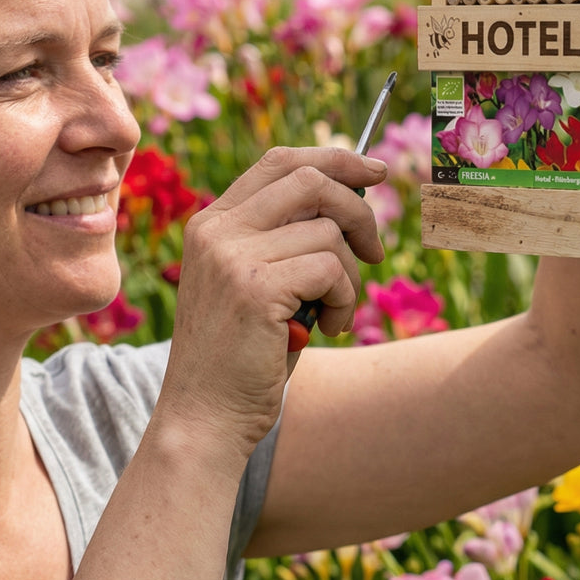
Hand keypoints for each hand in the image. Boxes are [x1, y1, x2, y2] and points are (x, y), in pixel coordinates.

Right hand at [160, 145, 386, 454]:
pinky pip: (331, 268)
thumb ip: (287, 240)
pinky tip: (327, 329)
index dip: (334, 160)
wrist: (205, 419)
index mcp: (212, 223)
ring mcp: (232, 256)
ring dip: (351, 275)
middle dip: (359, 211)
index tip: (374, 172)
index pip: (280, 163)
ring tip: (333, 313)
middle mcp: (217, 230)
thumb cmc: (244, 356)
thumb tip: (355, 199)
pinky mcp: (256, 288)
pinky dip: (346, 299)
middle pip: (310, 180)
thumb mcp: (258, 283)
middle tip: (375, 252)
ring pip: (329, 231)